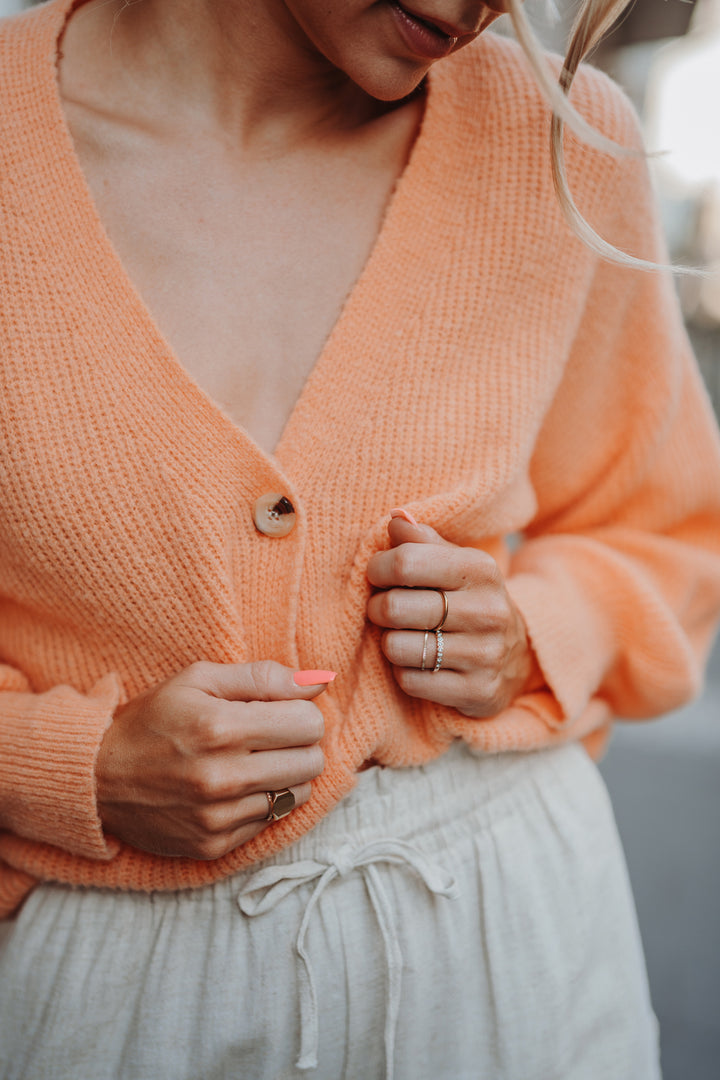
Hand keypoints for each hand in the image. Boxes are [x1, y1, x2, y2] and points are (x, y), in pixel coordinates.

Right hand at [96, 661, 329, 858]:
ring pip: (297, 794)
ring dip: (285, 775)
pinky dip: (261, 802)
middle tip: (269, 737)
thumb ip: (263, 677)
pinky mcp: (213, 845)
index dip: (300, 713)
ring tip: (253, 762)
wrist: (97, 777)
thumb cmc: (153, 719)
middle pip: (311, 762)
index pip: (309, 724)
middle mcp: (222, 777)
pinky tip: (234, 788)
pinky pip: (270, 822)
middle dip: (299, 744)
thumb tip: (320, 681)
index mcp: (221, 727)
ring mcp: (218, 817)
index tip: (279, 712)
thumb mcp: (199, 679)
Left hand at [366, 513, 540, 717]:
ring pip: (397, 648)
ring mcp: (485, 654)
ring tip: (402, 636)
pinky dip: (403, 673)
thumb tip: (396, 518)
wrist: (518, 657)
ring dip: (389, 643)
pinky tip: (418, 664)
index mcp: (480, 569)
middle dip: (378, 608)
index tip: (377, 575)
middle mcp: (488, 610)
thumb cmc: (469, 600)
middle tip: (384, 610)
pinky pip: (410, 681)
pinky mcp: (478, 691)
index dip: (378, 568)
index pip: (405, 562)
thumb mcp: (455, 563)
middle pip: (395, 606)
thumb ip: (422, 539)